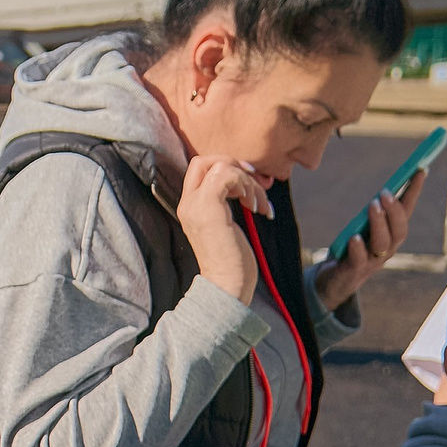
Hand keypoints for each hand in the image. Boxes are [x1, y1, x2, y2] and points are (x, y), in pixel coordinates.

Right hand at [177, 153, 268, 304]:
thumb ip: (227, 204)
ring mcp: (196, 206)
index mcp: (190, 206)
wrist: (227, 286)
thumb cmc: (232, 262)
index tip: (249, 183)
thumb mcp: (226, 225)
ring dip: (248, 181)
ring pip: (220, 166)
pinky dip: (246, 186)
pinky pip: (226, 176)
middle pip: (203, 160)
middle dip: (234, 165)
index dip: (226, 167)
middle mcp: (188, 203)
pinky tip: (255, 208)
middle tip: (255, 182)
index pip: (199, 169)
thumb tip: (248, 183)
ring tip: (258, 205)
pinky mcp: (209, 209)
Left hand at [313, 168, 426, 311]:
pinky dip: (358, 248)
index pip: (407, 211)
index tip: (420, 169)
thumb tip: (385, 187)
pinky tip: (355, 238)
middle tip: (385, 192)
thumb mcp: (363, 227)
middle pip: (400, 231)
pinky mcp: (353, 271)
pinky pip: (359, 260)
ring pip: (383, 244)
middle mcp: (387, 249)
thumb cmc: (351, 250)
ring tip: (372, 205)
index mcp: (391, 235)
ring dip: (379, 223)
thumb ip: (374, 212)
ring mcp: (371, 262)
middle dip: (395, 210)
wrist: (333, 282)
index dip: (414, 192)